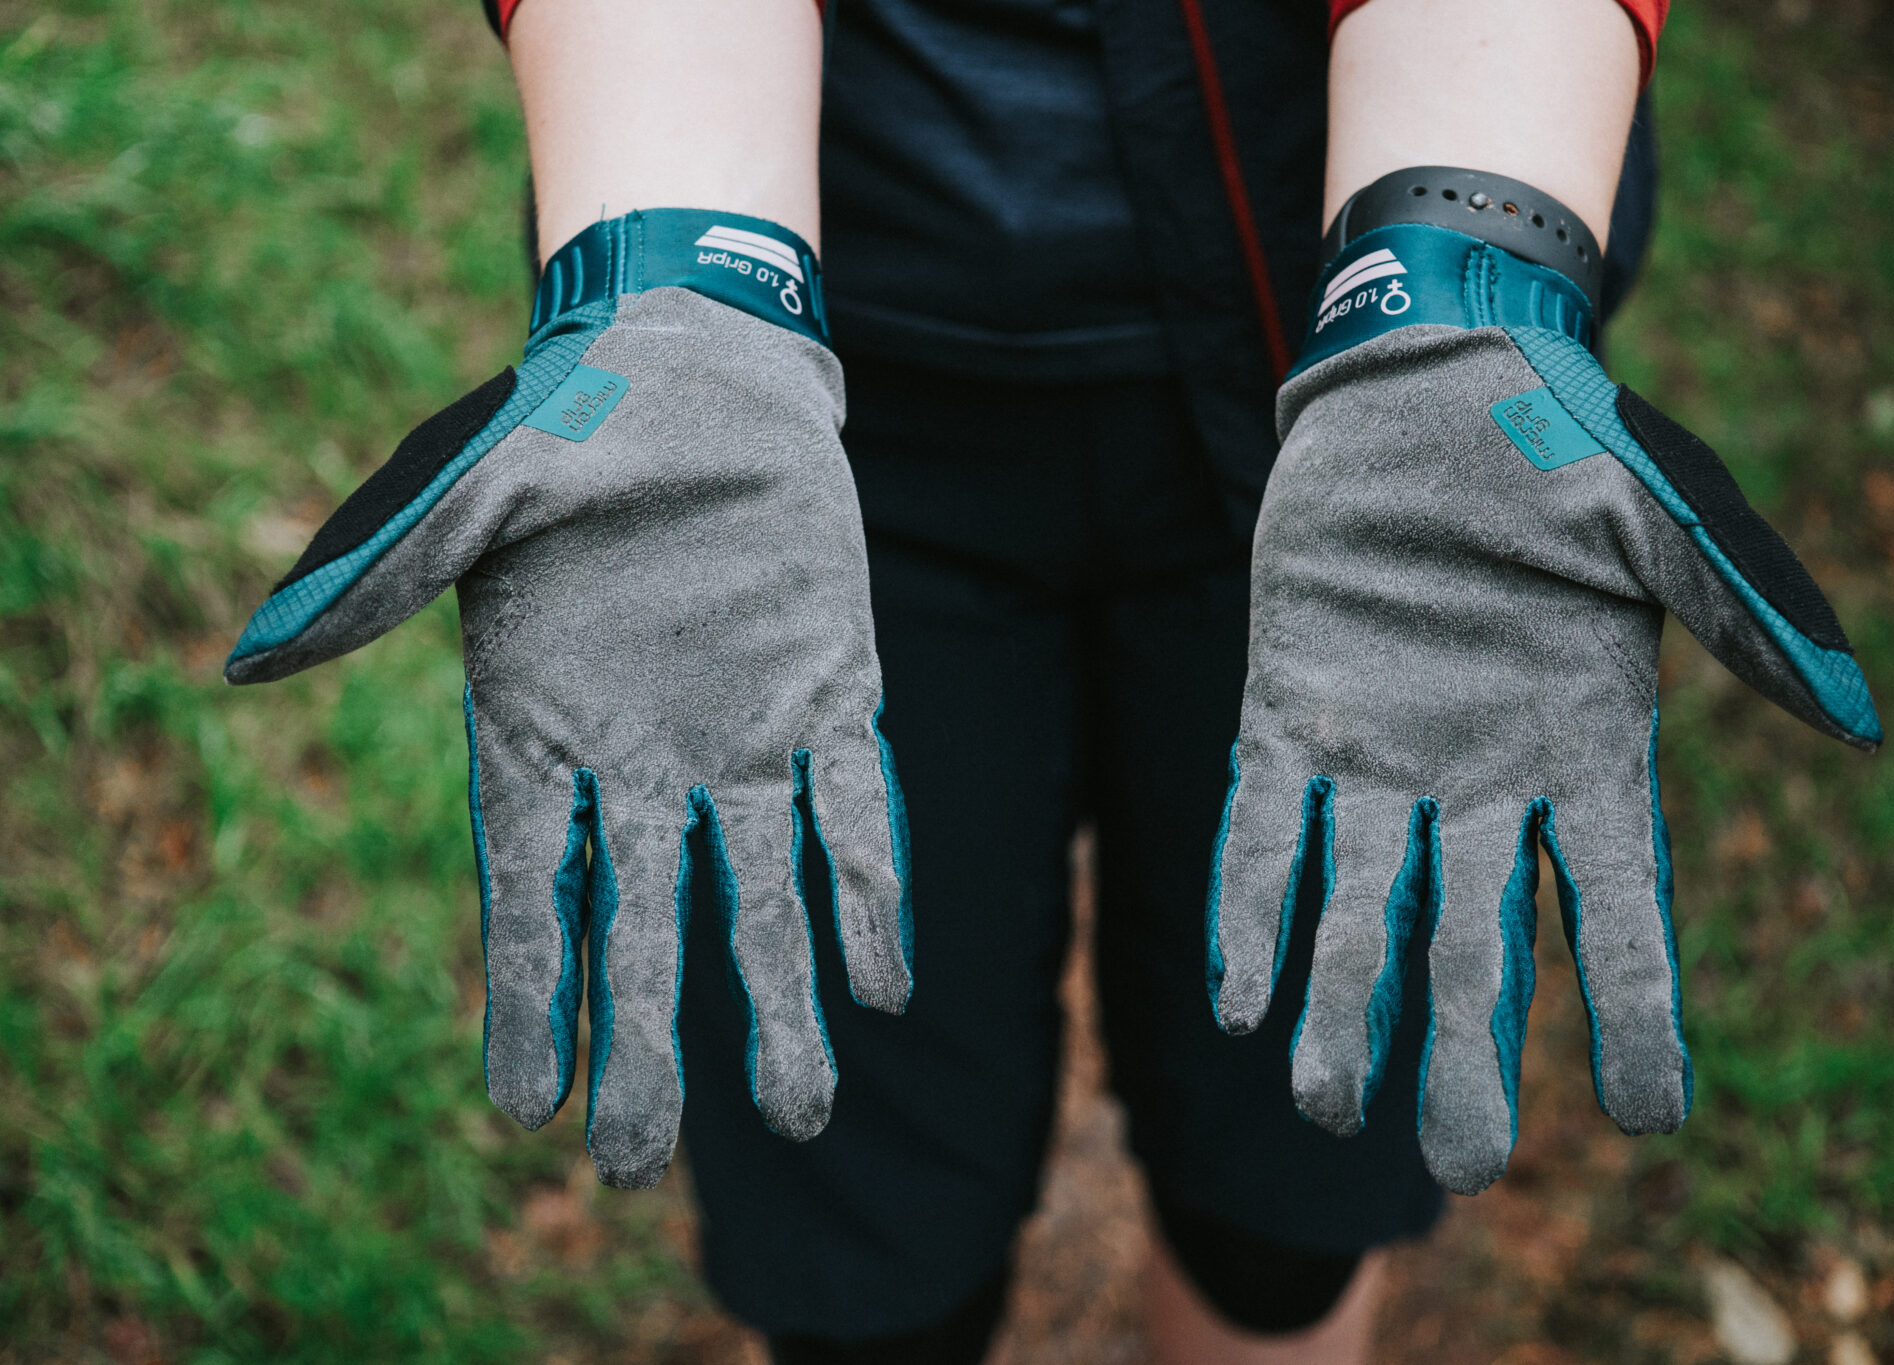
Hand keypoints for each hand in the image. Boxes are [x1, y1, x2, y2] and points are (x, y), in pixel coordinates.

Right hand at [227, 211, 911, 1187]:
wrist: (698, 361)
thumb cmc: (566, 422)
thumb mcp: (466, 489)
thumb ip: (379, 576)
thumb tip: (251, 663)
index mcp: (543, 726)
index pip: (532, 891)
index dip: (532, 997)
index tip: (530, 1107)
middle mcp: (645, 758)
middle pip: (643, 924)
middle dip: (644, 1042)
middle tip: (634, 1163)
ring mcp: (744, 733)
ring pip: (762, 893)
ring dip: (780, 998)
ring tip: (801, 1109)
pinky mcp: (832, 691)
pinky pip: (856, 806)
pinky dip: (871, 888)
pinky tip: (885, 981)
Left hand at [1207, 222, 1878, 1195]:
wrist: (1428, 372)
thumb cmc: (1562, 438)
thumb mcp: (1664, 515)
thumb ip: (1744, 611)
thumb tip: (1858, 718)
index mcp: (1585, 749)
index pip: (1621, 908)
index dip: (1638, 1011)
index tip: (1647, 1117)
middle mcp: (1480, 780)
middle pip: (1479, 944)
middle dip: (1466, 1049)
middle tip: (1459, 1161)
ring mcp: (1379, 755)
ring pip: (1362, 910)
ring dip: (1343, 1005)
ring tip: (1322, 1103)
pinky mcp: (1289, 712)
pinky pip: (1265, 829)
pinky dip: (1250, 909)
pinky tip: (1238, 1000)